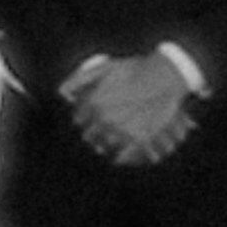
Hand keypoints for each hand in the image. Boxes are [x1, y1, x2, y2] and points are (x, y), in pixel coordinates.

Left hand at [63, 50, 199, 168]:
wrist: (164, 77)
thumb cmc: (134, 69)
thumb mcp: (104, 68)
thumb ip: (80, 80)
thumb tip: (62, 94)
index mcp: (94, 103)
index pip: (79, 119)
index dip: (84, 119)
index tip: (89, 119)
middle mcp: (104, 119)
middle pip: (90, 135)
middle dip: (93, 133)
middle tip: (100, 131)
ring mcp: (121, 130)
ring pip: (104, 146)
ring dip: (105, 145)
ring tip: (109, 142)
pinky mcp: (139, 139)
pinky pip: (121, 157)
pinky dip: (118, 158)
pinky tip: (117, 157)